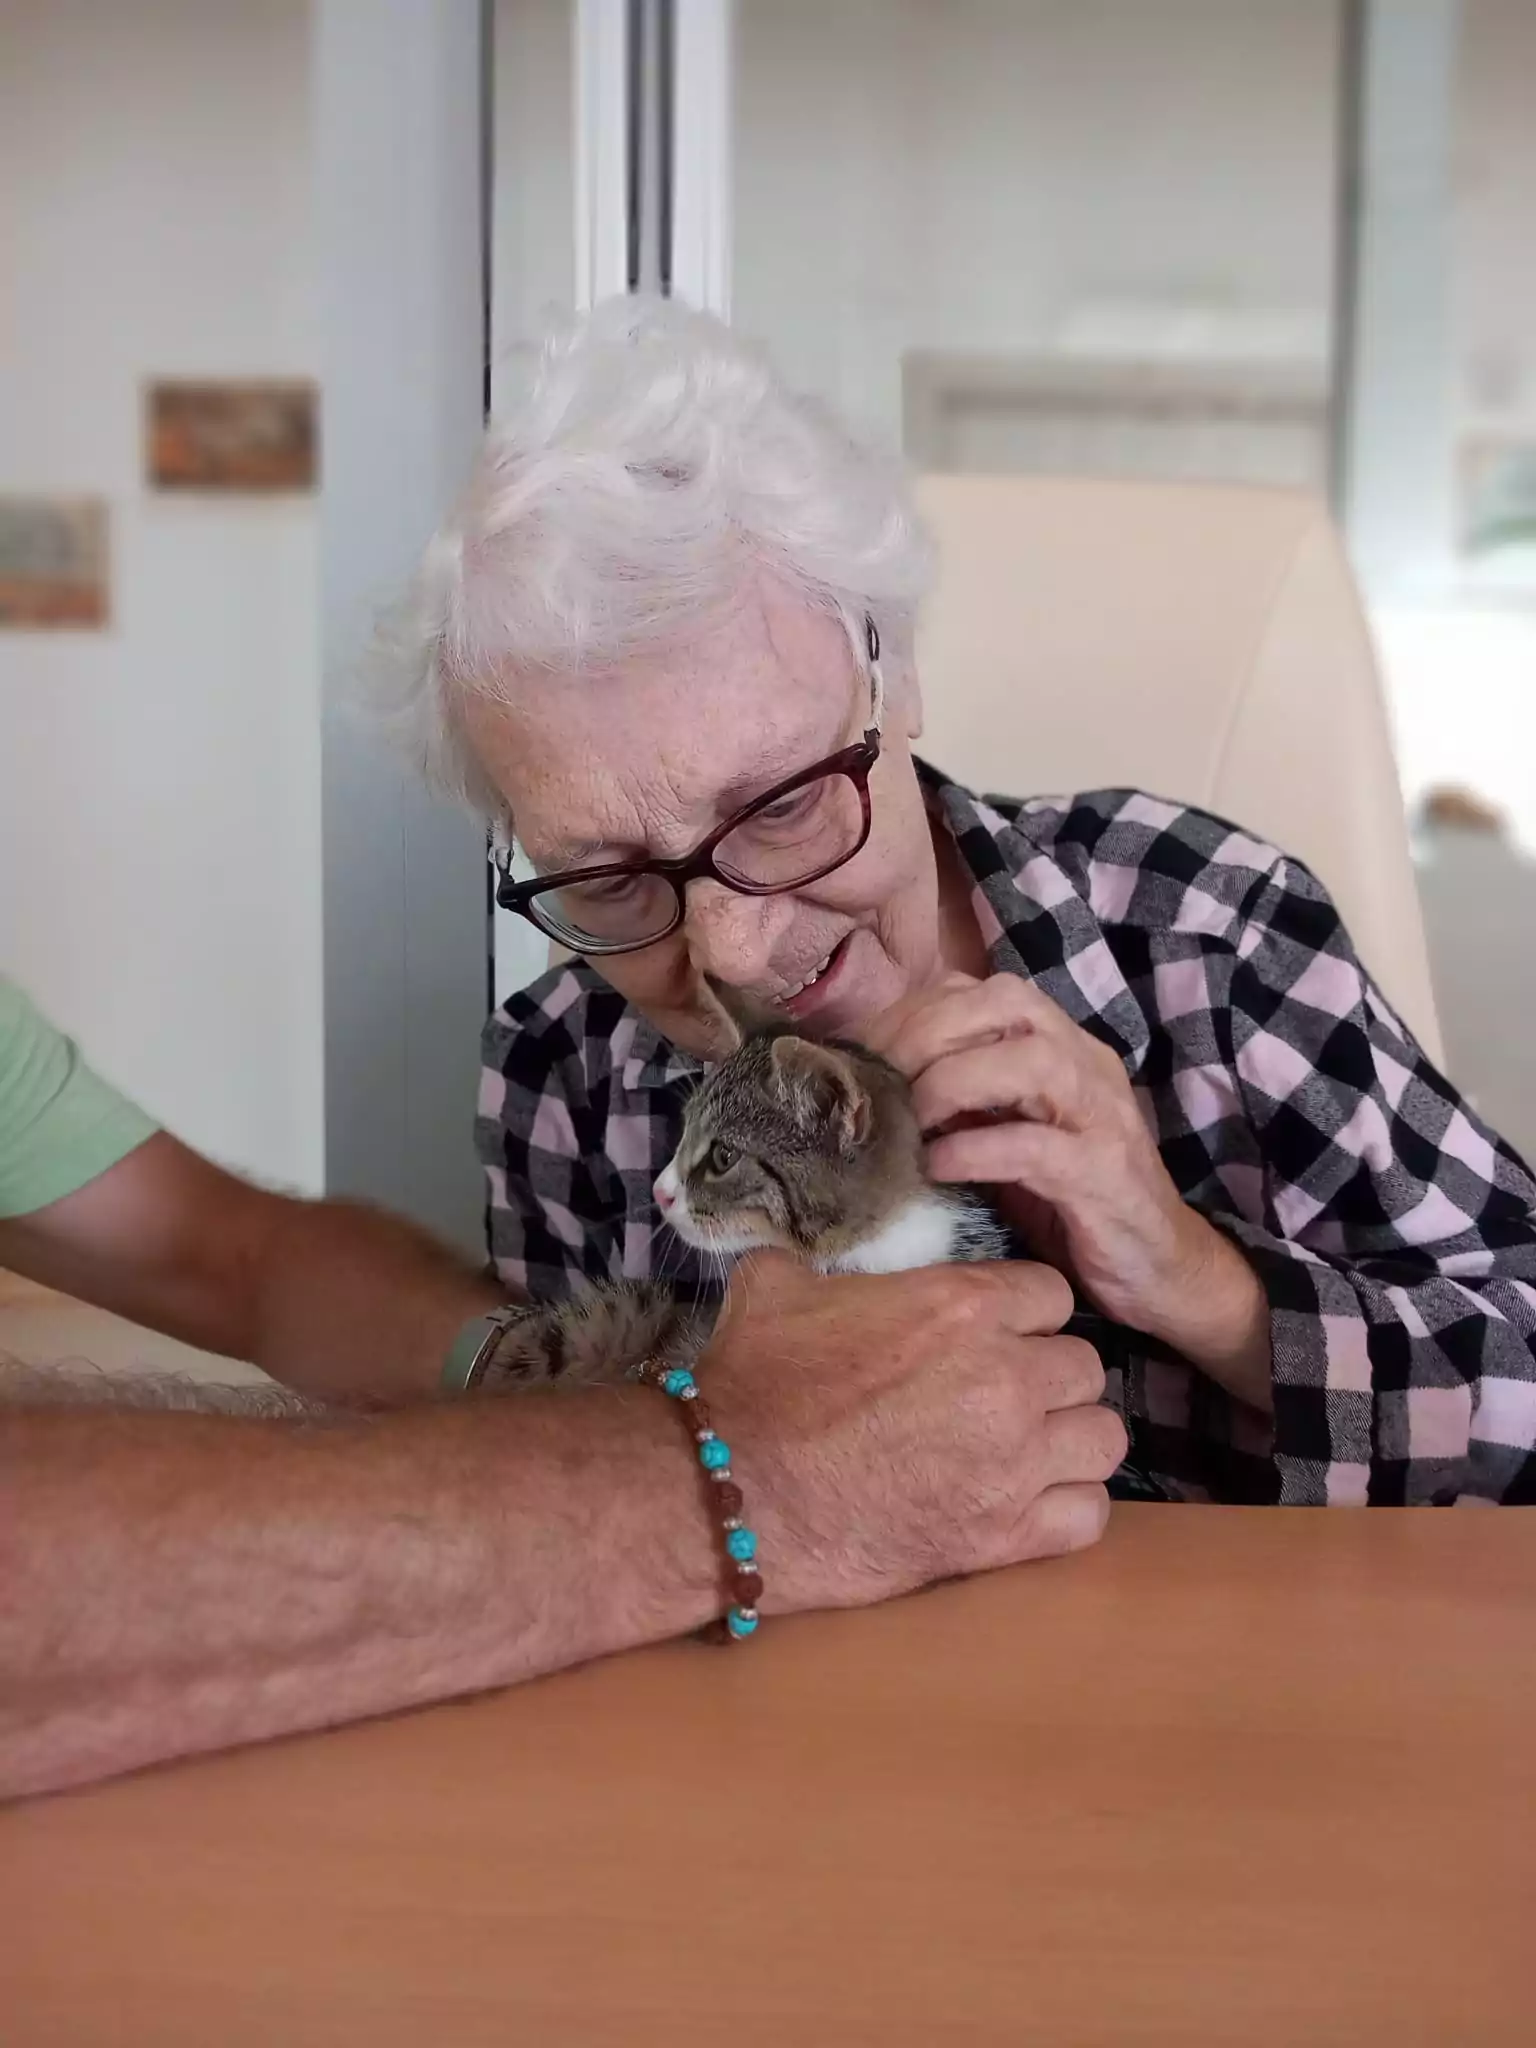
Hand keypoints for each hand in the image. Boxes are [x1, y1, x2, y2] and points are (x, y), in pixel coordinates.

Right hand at [701, 1251, 1125, 1614]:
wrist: (732, 1490)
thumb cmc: (753, 1383)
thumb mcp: (779, 1285)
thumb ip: (824, 1261)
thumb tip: (816, 1257)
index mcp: (964, 1306)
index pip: (1051, 1295)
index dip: (1022, 1313)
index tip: (994, 1333)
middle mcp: (1006, 1378)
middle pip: (1084, 1366)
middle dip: (1047, 1377)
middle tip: (1000, 1395)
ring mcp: (1014, 1462)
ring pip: (1103, 1439)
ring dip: (1067, 1441)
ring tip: (1024, 1449)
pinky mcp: (1006, 1536)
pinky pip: (1089, 1515)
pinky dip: (1065, 1509)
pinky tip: (1024, 1501)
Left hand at [864, 974, 1272, 1409]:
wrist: (1156, 1268)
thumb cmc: (1067, 1201)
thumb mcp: (1003, 1135)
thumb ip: (958, 1100)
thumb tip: (871, 1084)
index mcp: (1057, 1044)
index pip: (981, 991)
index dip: (914, 1012)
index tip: (863, 1056)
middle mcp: (1084, 1062)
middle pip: (1004, 1003)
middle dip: (926, 1034)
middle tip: (875, 1084)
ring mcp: (1101, 1114)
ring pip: (1027, 1060)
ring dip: (951, 1083)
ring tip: (907, 1122)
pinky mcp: (1105, 1174)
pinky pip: (1035, 1145)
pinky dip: (976, 1150)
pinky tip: (935, 1169)